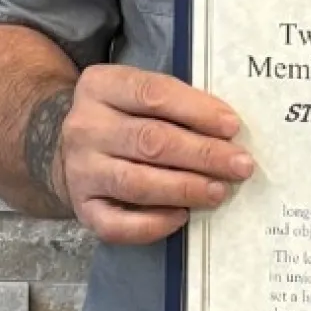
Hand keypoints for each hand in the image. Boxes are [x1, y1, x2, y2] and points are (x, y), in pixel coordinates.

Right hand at [52, 65, 254, 246]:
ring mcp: (80, 170)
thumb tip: (228, 129)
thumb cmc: (125, 117)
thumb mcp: (139, 94)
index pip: (153, 94)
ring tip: (219, 191)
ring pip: (136, 183)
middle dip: (202, 154)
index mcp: (101, 86)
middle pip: (150, 140)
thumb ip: (177, 102)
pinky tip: (182, 217)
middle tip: (240, 165)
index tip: (232, 126)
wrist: (70, 147)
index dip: (197, 110)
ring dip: (185, 188)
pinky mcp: (83, 207)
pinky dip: (152, 224)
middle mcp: (85, 127)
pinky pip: (116, 224)